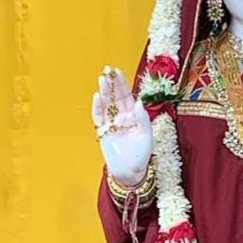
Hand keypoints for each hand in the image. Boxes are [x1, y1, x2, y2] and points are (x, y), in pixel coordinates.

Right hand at [92, 67, 152, 186]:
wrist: (131, 172)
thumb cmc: (141, 155)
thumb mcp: (146, 136)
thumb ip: (143, 119)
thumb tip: (138, 101)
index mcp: (133, 116)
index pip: (127, 95)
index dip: (123, 83)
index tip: (118, 72)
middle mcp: (122, 117)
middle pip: (115, 96)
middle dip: (112, 83)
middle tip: (108, 70)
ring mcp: (111, 123)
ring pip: (106, 104)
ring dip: (104, 91)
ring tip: (102, 79)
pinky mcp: (102, 132)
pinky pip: (98, 117)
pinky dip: (97, 107)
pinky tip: (97, 96)